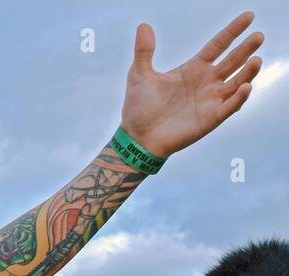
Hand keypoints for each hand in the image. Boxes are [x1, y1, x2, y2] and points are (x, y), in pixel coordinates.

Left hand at [120, 13, 261, 158]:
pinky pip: (230, 107)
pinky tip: (245, 87)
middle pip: (232, 62)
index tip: (249, 16)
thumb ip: (144, 51)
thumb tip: (143, 26)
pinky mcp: (210, 119)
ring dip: (248, 72)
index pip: (218, 45)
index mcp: (193, 69)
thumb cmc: (139, 108)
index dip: (232, 31)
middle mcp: (206, 82)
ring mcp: (210, 100)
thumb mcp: (139, 75)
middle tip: (258, 36)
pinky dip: (239, 98)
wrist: (137, 138)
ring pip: (237, 83)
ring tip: (256, 60)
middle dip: (246, 49)